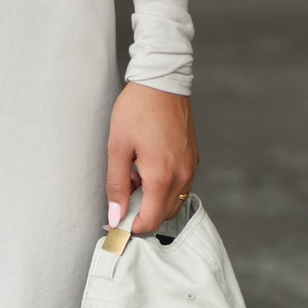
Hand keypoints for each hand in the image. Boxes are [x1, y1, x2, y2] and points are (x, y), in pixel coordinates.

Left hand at [105, 82, 198, 234]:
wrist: (162, 81)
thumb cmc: (137, 110)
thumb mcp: (117, 148)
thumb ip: (116, 186)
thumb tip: (115, 216)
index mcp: (162, 176)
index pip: (151, 220)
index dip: (131, 227)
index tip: (115, 221)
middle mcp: (182, 175)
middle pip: (163, 215)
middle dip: (142, 213)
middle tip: (123, 193)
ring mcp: (190, 167)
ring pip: (173, 201)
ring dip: (152, 200)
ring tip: (133, 177)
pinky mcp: (193, 158)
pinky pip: (179, 185)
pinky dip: (163, 187)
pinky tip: (146, 168)